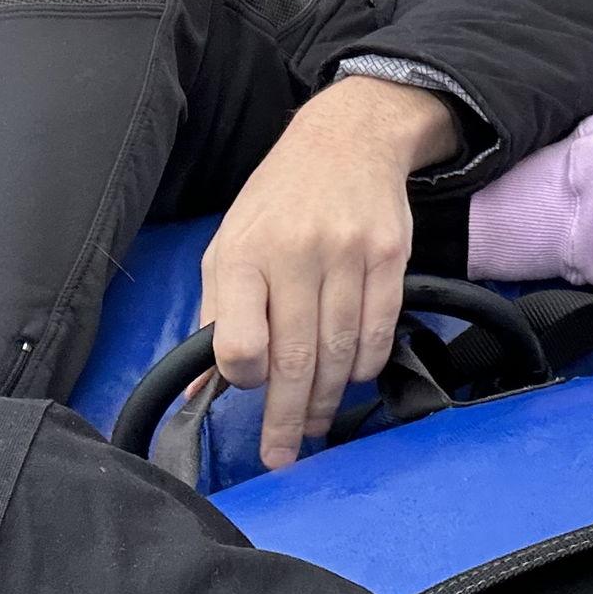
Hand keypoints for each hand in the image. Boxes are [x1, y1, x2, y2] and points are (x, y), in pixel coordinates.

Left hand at [201, 77, 460, 468]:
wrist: (348, 140)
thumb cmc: (278, 199)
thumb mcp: (229, 242)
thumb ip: (216, 312)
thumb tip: (201, 388)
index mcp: (244, 254)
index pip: (240, 340)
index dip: (243, 376)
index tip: (246, 389)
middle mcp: (296, 254)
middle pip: (294, 358)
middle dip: (286, 417)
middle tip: (282, 453)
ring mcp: (348, 255)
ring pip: (340, 351)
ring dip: (327, 398)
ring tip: (315, 423)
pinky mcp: (390, 256)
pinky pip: (381, 329)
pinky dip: (366, 364)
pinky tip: (352, 377)